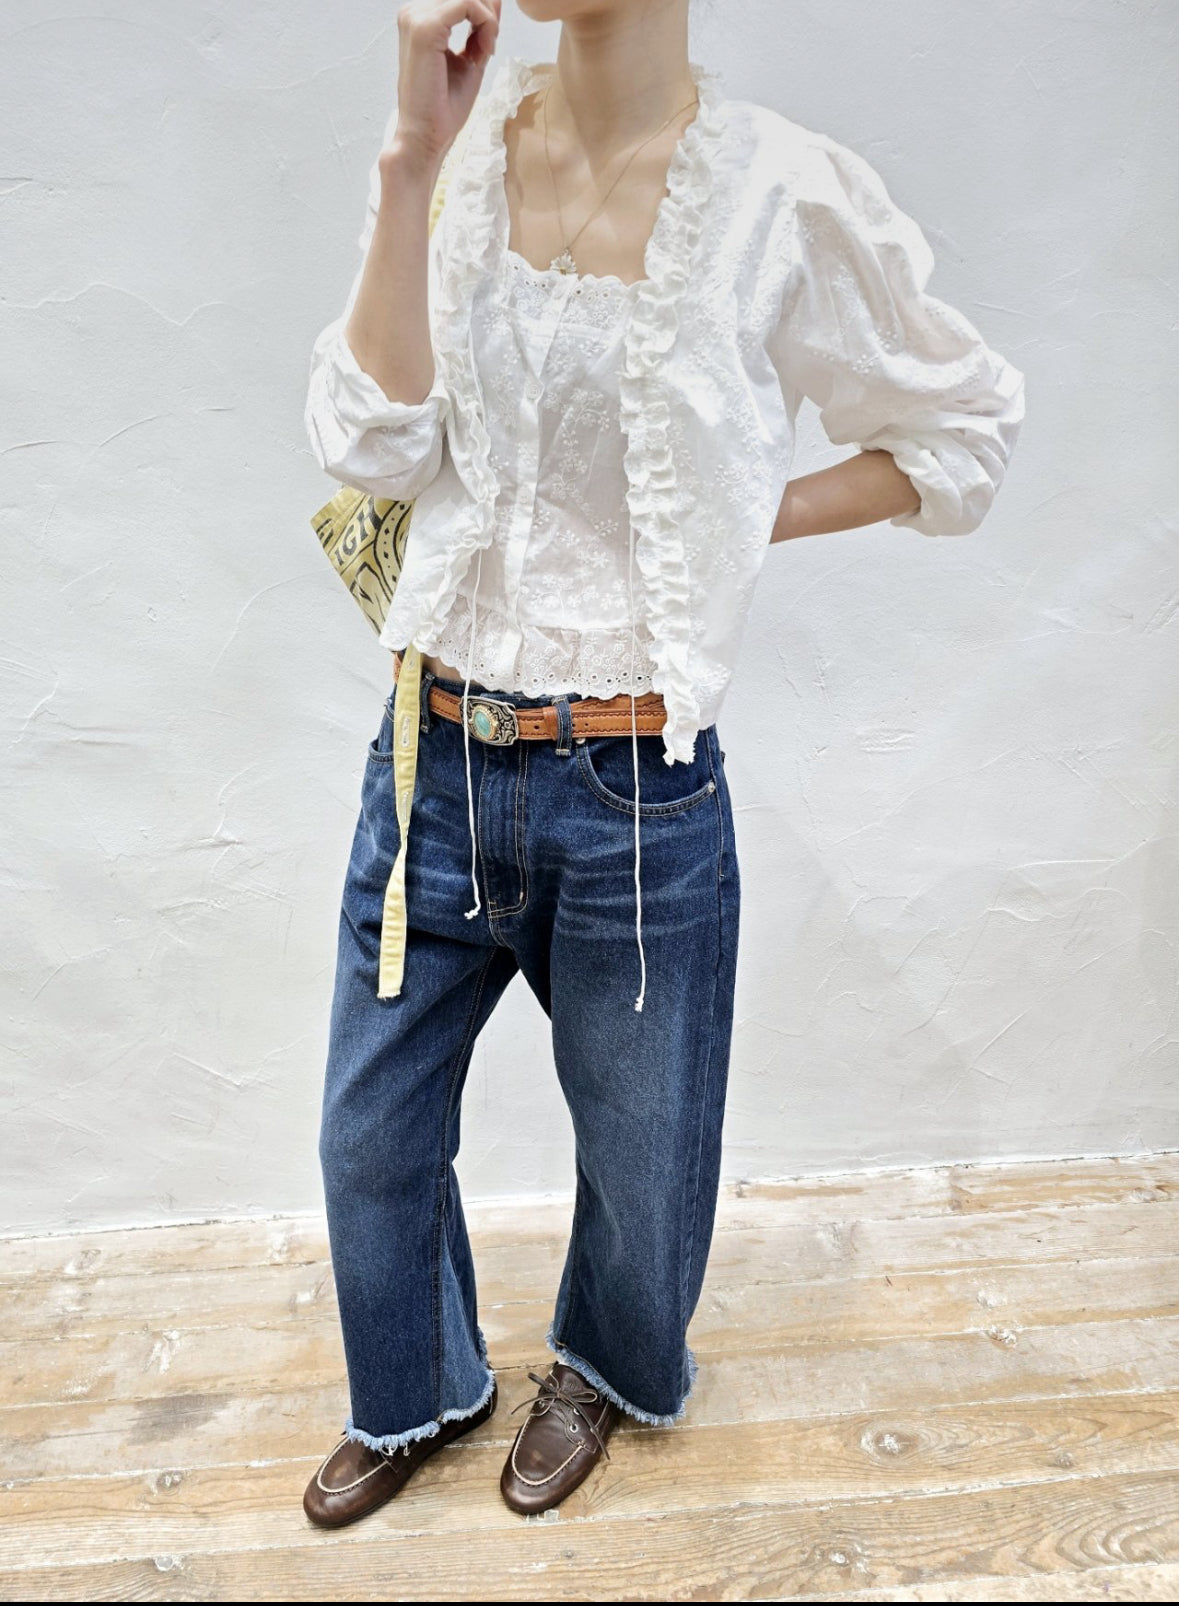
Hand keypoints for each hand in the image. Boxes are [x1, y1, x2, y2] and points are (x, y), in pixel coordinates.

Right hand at [390, 0, 500, 169]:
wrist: (427, 136)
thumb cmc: (444, 106)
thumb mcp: (471, 57)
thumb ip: (480, 27)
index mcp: (420, 19)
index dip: (484, 14)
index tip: (487, 46)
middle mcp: (413, 13)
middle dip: (487, 15)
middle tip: (489, 47)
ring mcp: (416, 18)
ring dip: (488, 21)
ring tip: (486, 51)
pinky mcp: (425, 28)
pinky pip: (468, 4)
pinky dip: (486, 24)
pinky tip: (485, 51)